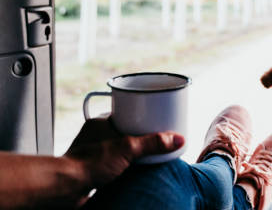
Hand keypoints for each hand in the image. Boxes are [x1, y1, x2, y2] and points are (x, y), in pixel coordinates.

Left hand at [64, 117, 184, 190]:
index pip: (127, 113)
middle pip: (125, 130)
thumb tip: (177, 139)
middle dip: (140, 135)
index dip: (142, 114)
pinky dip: (124, 166)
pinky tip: (133, 171)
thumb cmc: (87, 163)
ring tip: (149, 156)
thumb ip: (152, 143)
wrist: (64, 187)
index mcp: (102, 122)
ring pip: (118, 147)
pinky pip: (113, 163)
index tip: (156, 117)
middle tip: (156, 139)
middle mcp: (96, 135)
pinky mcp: (93, 169)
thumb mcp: (127, 149)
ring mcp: (94, 152)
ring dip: (132, 152)